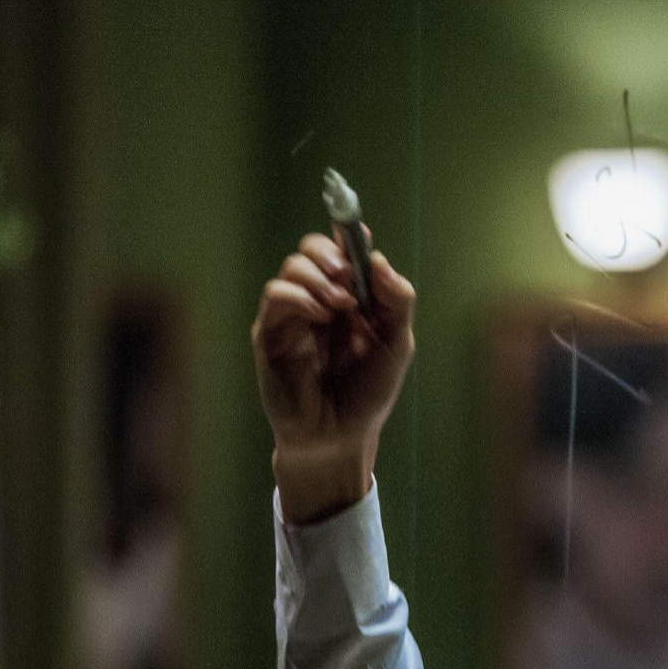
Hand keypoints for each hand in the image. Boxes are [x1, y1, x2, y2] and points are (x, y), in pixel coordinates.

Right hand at [252, 229, 414, 522]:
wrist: (340, 436)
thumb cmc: (368, 393)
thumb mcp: (396, 345)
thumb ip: (396, 301)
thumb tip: (379, 259)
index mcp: (351, 298)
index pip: (344, 251)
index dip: (348, 235)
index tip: (356, 232)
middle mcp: (320, 300)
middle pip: (311, 249)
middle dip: (330, 253)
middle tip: (348, 276)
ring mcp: (293, 315)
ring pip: (292, 266)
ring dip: (318, 276)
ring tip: (340, 304)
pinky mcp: (270, 332)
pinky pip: (276, 294)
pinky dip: (299, 294)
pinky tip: (320, 314)